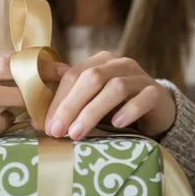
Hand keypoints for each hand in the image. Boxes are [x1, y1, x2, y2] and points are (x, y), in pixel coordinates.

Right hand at [0, 44, 69, 140]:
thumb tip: (38, 59)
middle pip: (0, 69)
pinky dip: (0, 122)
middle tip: (55, 87)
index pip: (6, 55)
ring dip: (19, 99)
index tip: (61, 69)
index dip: (37, 62)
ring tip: (35, 104)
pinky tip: (10, 119)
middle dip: (33, 77)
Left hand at [42, 51, 175, 140]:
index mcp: (99, 62)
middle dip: (71, 105)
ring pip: (115, 87)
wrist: (157, 109)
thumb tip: (37, 123)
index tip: (45, 125)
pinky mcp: (156, 92)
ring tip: (78, 134)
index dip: (58, 99)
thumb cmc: (118, 106)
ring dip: (93, 111)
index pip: (73, 75)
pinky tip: (117, 125)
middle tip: (57, 131)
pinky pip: (143, 98)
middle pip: (92, 78)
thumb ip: (70, 106)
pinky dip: (129, 110)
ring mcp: (140, 76)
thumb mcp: (92, 102)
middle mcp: (119, 63)